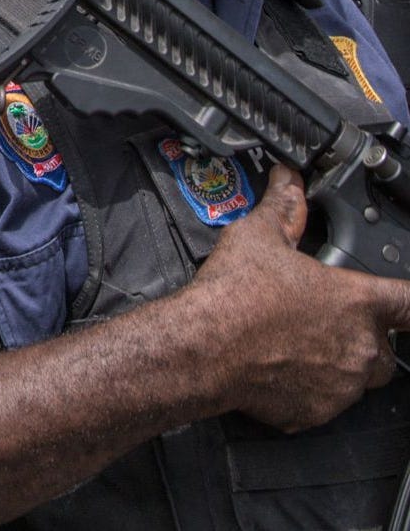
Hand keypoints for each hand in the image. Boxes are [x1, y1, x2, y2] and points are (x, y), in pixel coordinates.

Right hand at [189, 164, 409, 431]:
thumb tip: (287, 182)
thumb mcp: (258, 236)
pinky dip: (310, 389)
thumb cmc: (234, 297)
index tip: (401, 301)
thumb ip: (283, 207)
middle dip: (361, 335)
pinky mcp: (318, 412)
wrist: (204, 348)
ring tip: (295, 344)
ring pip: (357, 377)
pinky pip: (326, 402)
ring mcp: (342, 385)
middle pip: (384, 346)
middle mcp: (360, 347)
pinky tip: (279, 368)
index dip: (407, 300)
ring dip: (338, 363)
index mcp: (357, 302)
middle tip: (321, 320)